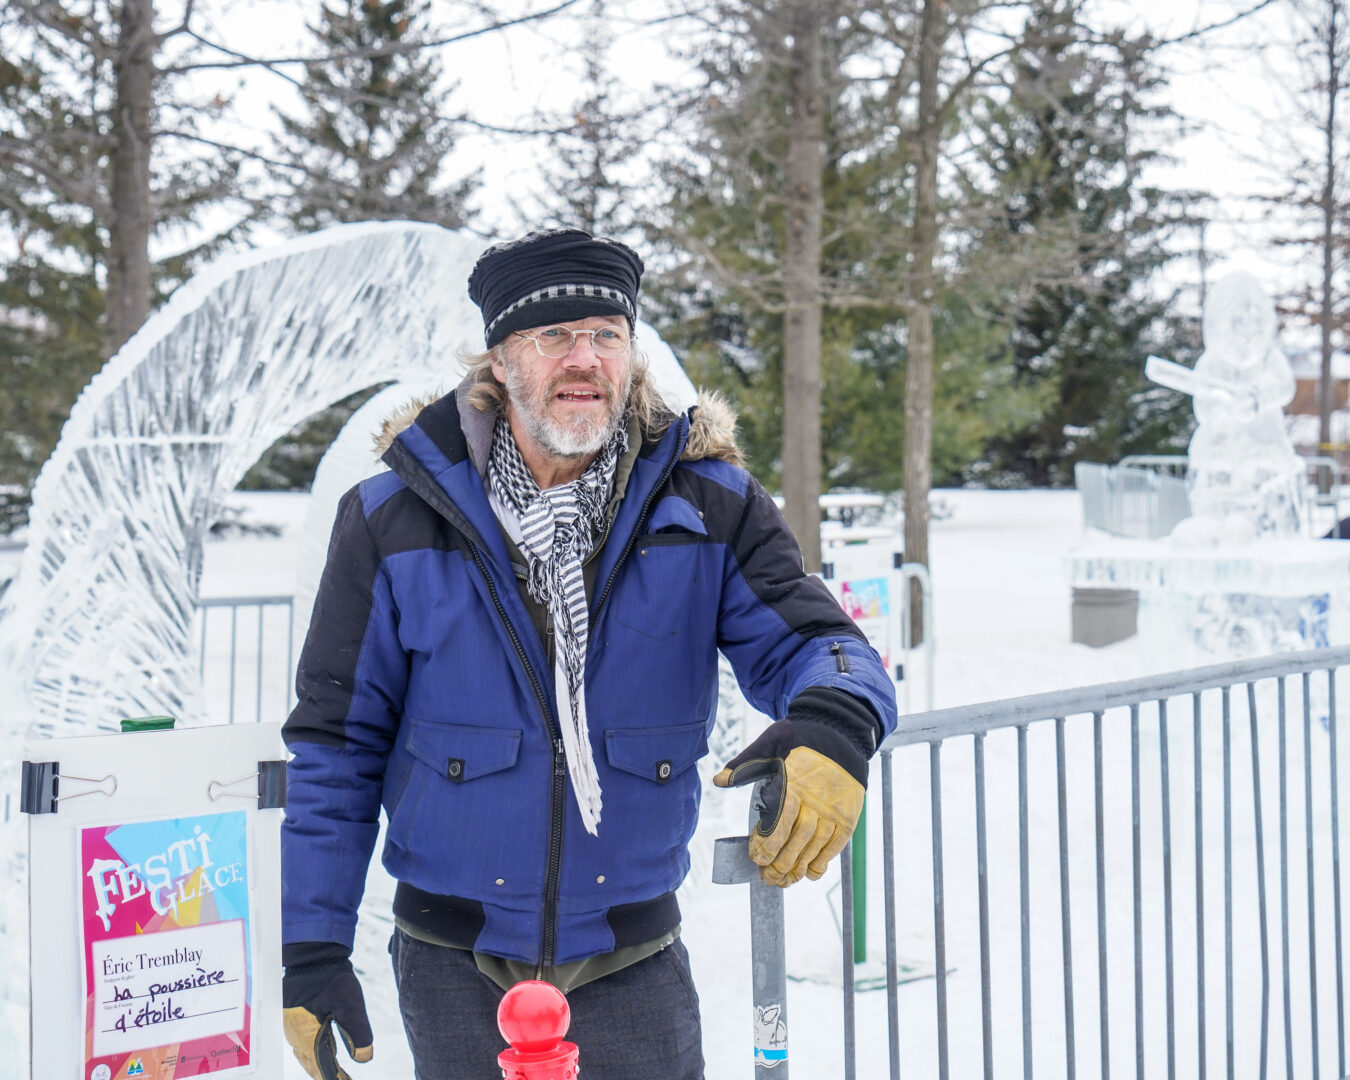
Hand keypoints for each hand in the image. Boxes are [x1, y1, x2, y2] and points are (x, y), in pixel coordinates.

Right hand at [282, 944, 373, 1079]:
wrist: (314, 953)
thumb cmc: (332, 977)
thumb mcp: (351, 1005)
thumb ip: (358, 1033)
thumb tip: (364, 1059)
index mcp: (307, 1035)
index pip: (322, 1066)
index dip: (334, 1077)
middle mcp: (295, 1034)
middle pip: (311, 1063)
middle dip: (325, 1073)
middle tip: (342, 1079)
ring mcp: (292, 1025)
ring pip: (305, 1053)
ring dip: (318, 1064)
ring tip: (333, 1072)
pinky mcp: (294, 1016)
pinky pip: (302, 1041)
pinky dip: (313, 1051)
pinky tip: (323, 1050)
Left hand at [713, 688, 874, 886]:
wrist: (838, 730)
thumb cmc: (798, 738)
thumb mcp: (768, 744)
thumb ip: (744, 765)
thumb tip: (719, 780)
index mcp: (793, 782)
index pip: (779, 820)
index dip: (766, 842)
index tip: (755, 857)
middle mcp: (816, 798)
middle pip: (797, 838)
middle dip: (780, 862)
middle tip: (766, 877)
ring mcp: (834, 808)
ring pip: (816, 844)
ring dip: (799, 866)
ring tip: (784, 880)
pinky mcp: (848, 813)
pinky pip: (836, 843)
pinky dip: (824, 860)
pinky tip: (811, 873)